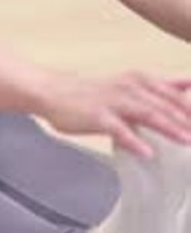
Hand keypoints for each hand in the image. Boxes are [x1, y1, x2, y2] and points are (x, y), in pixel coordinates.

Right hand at [41, 70, 190, 157]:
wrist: (55, 91)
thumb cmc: (93, 92)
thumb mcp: (130, 83)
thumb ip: (161, 85)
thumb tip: (188, 83)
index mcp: (139, 80)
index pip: (173, 94)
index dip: (190, 108)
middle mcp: (129, 87)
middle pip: (164, 104)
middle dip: (186, 120)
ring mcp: (113, 101)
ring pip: (146, 113)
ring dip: (169, 128)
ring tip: (186, 141)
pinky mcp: (97, 116)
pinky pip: (118, 129)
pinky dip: (134, 141)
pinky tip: (147, 153)